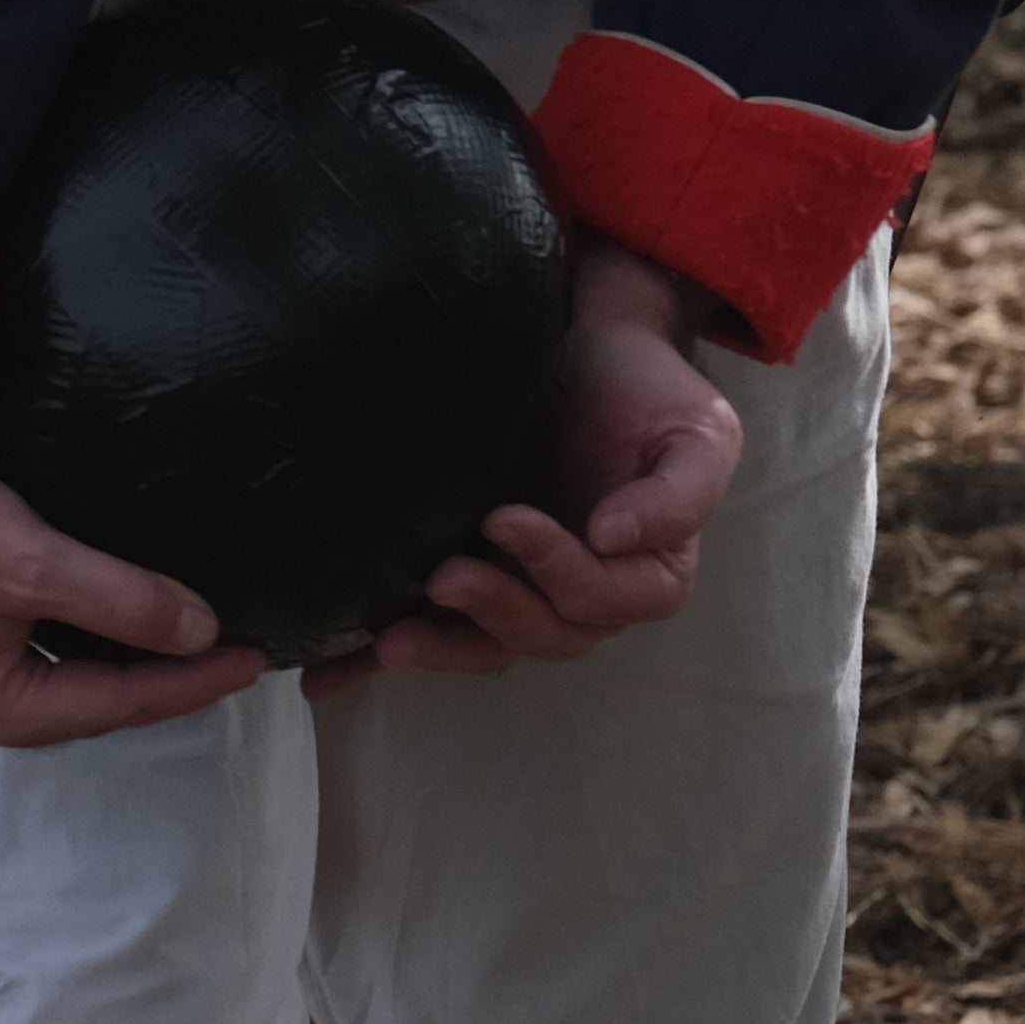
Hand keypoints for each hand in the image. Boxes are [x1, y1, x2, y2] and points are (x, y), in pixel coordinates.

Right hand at [0, 367, 272, 751]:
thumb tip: (200, 631)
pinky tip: (89, 614)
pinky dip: (63, 640)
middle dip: (152, 681)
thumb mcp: (33, 562)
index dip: (194, 682)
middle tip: (222, 653)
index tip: (256, 659)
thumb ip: (122, 601)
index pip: (120, 706)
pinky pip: (14, 654)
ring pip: (47, 681)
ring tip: (172, 638)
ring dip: (106, 662)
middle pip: (81, 704)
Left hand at [326, 244, 743, 679]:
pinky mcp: (464, 570)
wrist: (593, 343)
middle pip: (542, 635)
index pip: (601, 600)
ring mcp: (518, 587)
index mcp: (645, 575)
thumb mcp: (699, 433)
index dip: (555, 572)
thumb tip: (616, 538)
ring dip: (440, 649)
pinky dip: (371, 664)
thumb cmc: (650, 389)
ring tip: (390, 640)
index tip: (507, 519)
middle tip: (446, 576)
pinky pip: (424, 629)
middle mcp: (580, 594)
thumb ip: (681, 493)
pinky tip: (325, 680)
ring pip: (485, 647)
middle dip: (493, 612)